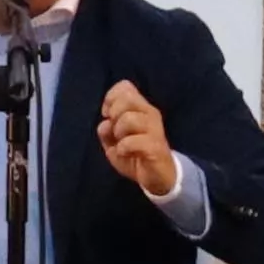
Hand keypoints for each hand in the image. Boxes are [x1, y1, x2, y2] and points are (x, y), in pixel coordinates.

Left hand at [96, 78, 180, 201]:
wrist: (159, 177)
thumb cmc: (136, 155)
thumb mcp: (114, 142)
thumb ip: (106, 130)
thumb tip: (105, 123)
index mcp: (141, 108)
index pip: (125, 87)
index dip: (111, 97)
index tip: (108, 114)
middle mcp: (150, 114)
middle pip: (127, 98)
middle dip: (114, 113)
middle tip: (116, 130)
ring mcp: (154, 130)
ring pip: (129, 119)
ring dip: (118, 132)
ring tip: (121, 143)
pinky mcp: (155, 147)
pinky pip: (132, 141)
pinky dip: (123, 148)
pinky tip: (126, 154)